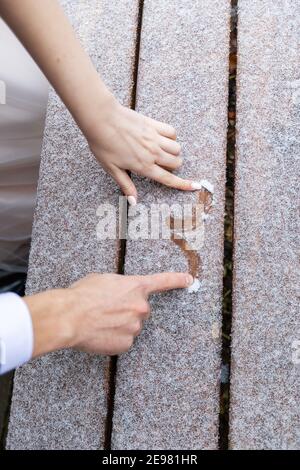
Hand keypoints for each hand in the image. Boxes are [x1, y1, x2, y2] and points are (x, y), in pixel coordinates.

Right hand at [24, 272, 193, 357]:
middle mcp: (141, 307)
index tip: (190, 280)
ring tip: (99, 321)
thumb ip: (120, 287)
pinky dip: (114, 338)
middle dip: (127, 310)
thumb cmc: (82, 295)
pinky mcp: (127, 344)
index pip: (163, 282)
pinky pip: (123, 340)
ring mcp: (135, 327)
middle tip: (107, 310)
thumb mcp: (103, 280)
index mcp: (136, 287)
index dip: (177, 280)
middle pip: (140, 310)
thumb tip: (120, 294)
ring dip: (120, 325)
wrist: (70, 316)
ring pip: (131, 326)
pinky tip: (100, 333)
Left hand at [87, 96, 199, 203]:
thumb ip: (125, 185)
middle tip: (163, 164)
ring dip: (174, 152)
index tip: (195, 186)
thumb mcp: (112, 169)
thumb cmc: (103, 144)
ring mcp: (155, 138)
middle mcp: (153, 153)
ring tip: (162, 151)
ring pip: (177, 148)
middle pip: (176, 163)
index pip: (168, 179)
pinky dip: (171, 137)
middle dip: (174, 166)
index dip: (183, 185)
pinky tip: (162, 137)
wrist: (102, 119)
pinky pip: (172, 132)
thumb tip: (134, 202)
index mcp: (143, 166)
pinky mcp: (153, 125)